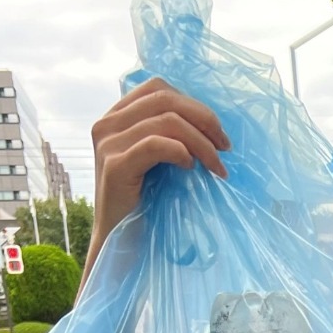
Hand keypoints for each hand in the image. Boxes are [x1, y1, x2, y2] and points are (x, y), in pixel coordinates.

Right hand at [87, 79, 230, 269]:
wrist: (122, 244)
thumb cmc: (146, 205)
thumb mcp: (157, 161)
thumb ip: (169, 135)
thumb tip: (210, 123)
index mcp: (116, 117)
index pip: (159, 88)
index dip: (194, 105)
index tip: (218, 134)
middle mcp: (107, 124)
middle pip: (165, 99)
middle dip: (204, 120)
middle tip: (225, 148)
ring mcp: (107, 143)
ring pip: (166, 120)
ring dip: (201, 143)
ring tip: (215, 167)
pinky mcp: (115, 166)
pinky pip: (156, 144)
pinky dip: (182, 152)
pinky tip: (191, 169)